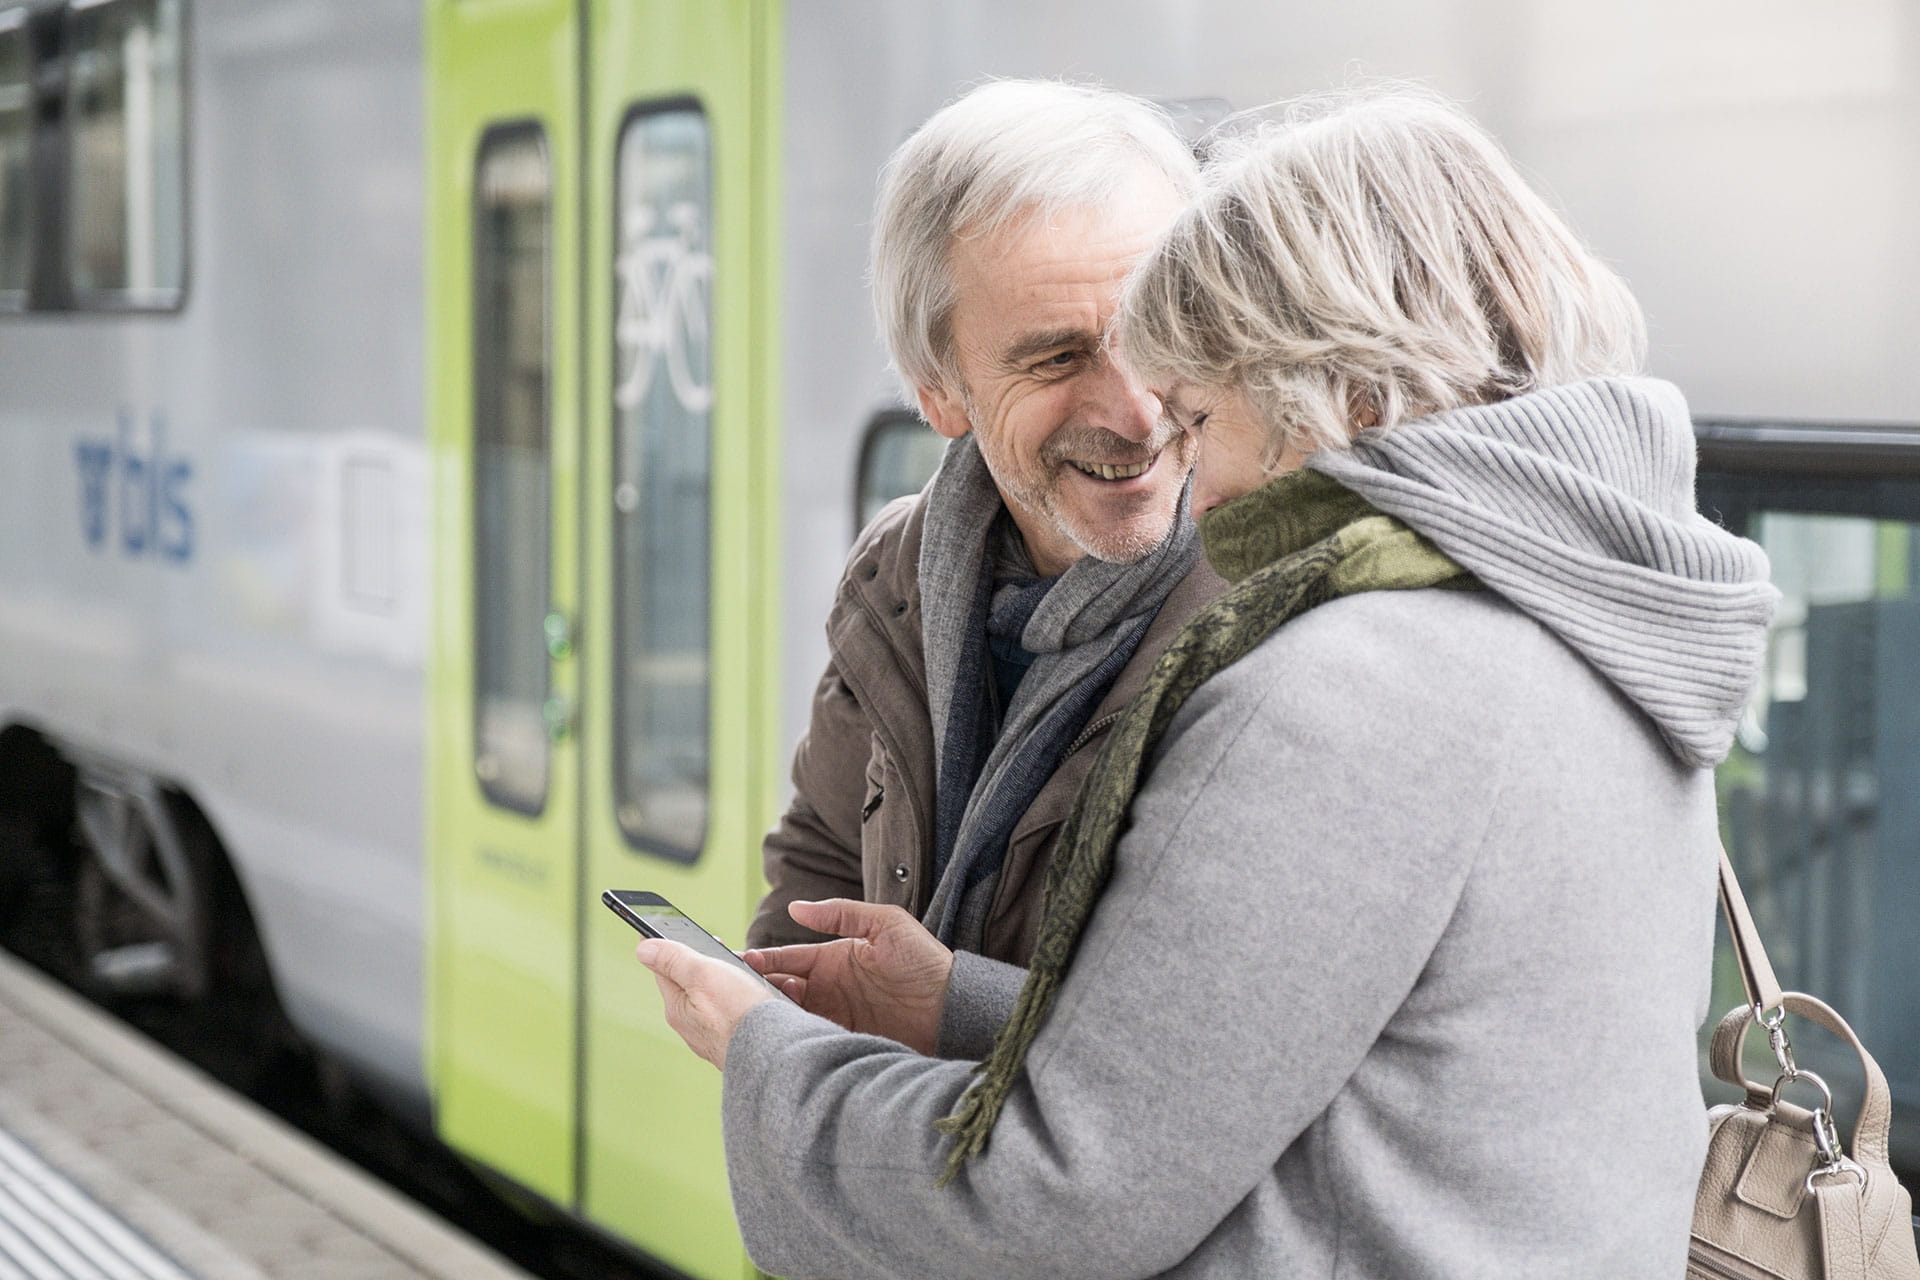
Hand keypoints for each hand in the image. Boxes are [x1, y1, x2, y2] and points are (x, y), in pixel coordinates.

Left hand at [633, 940, 777, 1069]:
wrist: (776, 1054)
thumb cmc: (738, 1014)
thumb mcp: (702, 975)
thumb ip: (673, 959)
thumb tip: (642, 949)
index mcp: (678, 1008)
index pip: (665, 969)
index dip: (672, 945)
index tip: (675, 928)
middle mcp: (694, 1025)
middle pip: (697, 981)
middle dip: (715, 962)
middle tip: (733, 953)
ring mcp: (718, 1034)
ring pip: (724, 994)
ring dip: (740, 978)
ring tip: (757, 973)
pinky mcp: (740, 1040)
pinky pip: (743, 1009)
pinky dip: (753, 996)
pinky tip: (766, 995)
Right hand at [744, 899, 952, 1053]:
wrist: (953, 1007)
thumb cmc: (924, 961)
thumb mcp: (886, 924)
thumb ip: (842, 914)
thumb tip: (796, 907)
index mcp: (833, 959)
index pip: (788, 959)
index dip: (763, 961)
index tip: (741, 962)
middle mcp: (829, 989)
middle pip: (781, 989)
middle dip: (758, 989)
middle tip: (738, 990)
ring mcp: (835, 1016)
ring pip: (790, 1015)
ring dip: (772, 1012)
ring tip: (756, 1011)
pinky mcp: (845, 1040)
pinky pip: (811, 1038)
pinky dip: (794, 1036)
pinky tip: (782, 1034)